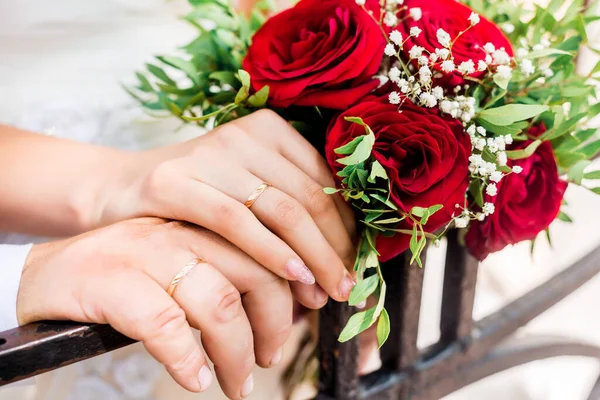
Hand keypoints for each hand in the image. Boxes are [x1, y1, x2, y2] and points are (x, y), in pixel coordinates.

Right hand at [17, 218, 293, 399]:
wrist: (51, 271)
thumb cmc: (130, 275)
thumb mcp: (183, 261)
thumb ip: (226, 272)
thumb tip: (285, 307)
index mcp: (203, 222)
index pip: (268, 247)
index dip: (294, 286)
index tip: (308, 314)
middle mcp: (180, 231)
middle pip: (253, 275)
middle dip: (274, 325)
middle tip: (270, 358)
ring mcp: (146, 254)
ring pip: (217, 303)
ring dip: (236, 353)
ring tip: (238, 382)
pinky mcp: (113, 282)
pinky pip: (164, 325)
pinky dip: (186, 358)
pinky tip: (195, 378)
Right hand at [98, 110, 356, 308]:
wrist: (122, 192)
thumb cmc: (196, 200)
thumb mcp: (246, 191)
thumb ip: (288, 207)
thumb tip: (342, 252)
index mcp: (268, 130)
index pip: (323, 179)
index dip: (346, 224)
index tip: (355, 261)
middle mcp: (242, 135)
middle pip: (307, 196)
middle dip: (334, 247)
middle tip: (346, 286)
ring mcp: (209, 155)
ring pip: (280, 209)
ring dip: (311, 256)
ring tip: (325, 293)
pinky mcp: (175, 182)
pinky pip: (237, 221)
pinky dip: (270, 252)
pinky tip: (291, 277)